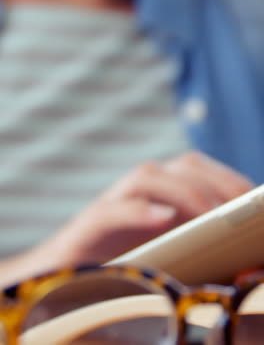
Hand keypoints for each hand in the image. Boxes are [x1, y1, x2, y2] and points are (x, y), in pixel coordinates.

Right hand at [0, 152, 252, 286]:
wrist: (59, 280)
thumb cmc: (119, 268)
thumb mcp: (166, 257)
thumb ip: (197, 250)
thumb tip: (243, 258)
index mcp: (156, 195)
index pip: (195, 168)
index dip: (226, 177)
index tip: (254, 198)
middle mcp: (136, 192)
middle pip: (178, 166)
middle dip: (215, 181)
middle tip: (242, 208)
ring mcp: (111, 205)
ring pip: (145, 176)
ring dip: (184, 191)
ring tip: (212, 216)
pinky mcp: (87, 226)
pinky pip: (110, 210)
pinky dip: (138, 211)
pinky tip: (164, 218)